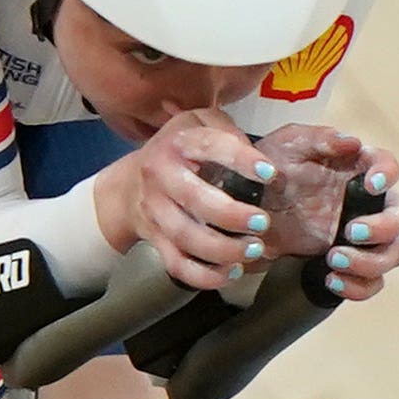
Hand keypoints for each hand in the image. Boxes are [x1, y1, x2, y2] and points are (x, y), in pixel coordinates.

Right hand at [92, 106, 294, 290]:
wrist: (129, 185)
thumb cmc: (179, 151)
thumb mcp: (200, 123)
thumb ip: (228, 133)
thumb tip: (259, 161)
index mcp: (178, 142)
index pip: (209, 146)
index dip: (241, 160)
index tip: (269, 173)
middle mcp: (160, 176)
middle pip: (193, 199)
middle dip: (231, 215)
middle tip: (262, 222)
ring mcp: (155, 211)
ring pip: (186, 236)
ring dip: (223, 249)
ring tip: (254, 249)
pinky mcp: (155, 240)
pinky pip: (177, 264)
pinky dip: (205, 275)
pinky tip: (232, 273)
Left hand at [256, 122, 398, 299]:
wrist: (243, 205)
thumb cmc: (268, 166)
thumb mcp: (288, 144)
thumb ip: (320, 139)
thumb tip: (352, 143)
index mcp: (357, 169)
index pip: (387, 167)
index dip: (387, 175)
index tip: (370, 185)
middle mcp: (365, 203)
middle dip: (383, 228)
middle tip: (350, 232)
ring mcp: (358, 236)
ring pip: (391, 254)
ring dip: (371, 262)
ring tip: (332, 260)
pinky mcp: (345, 261)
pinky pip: (368, 282)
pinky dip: (357, 287)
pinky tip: (331, 280)